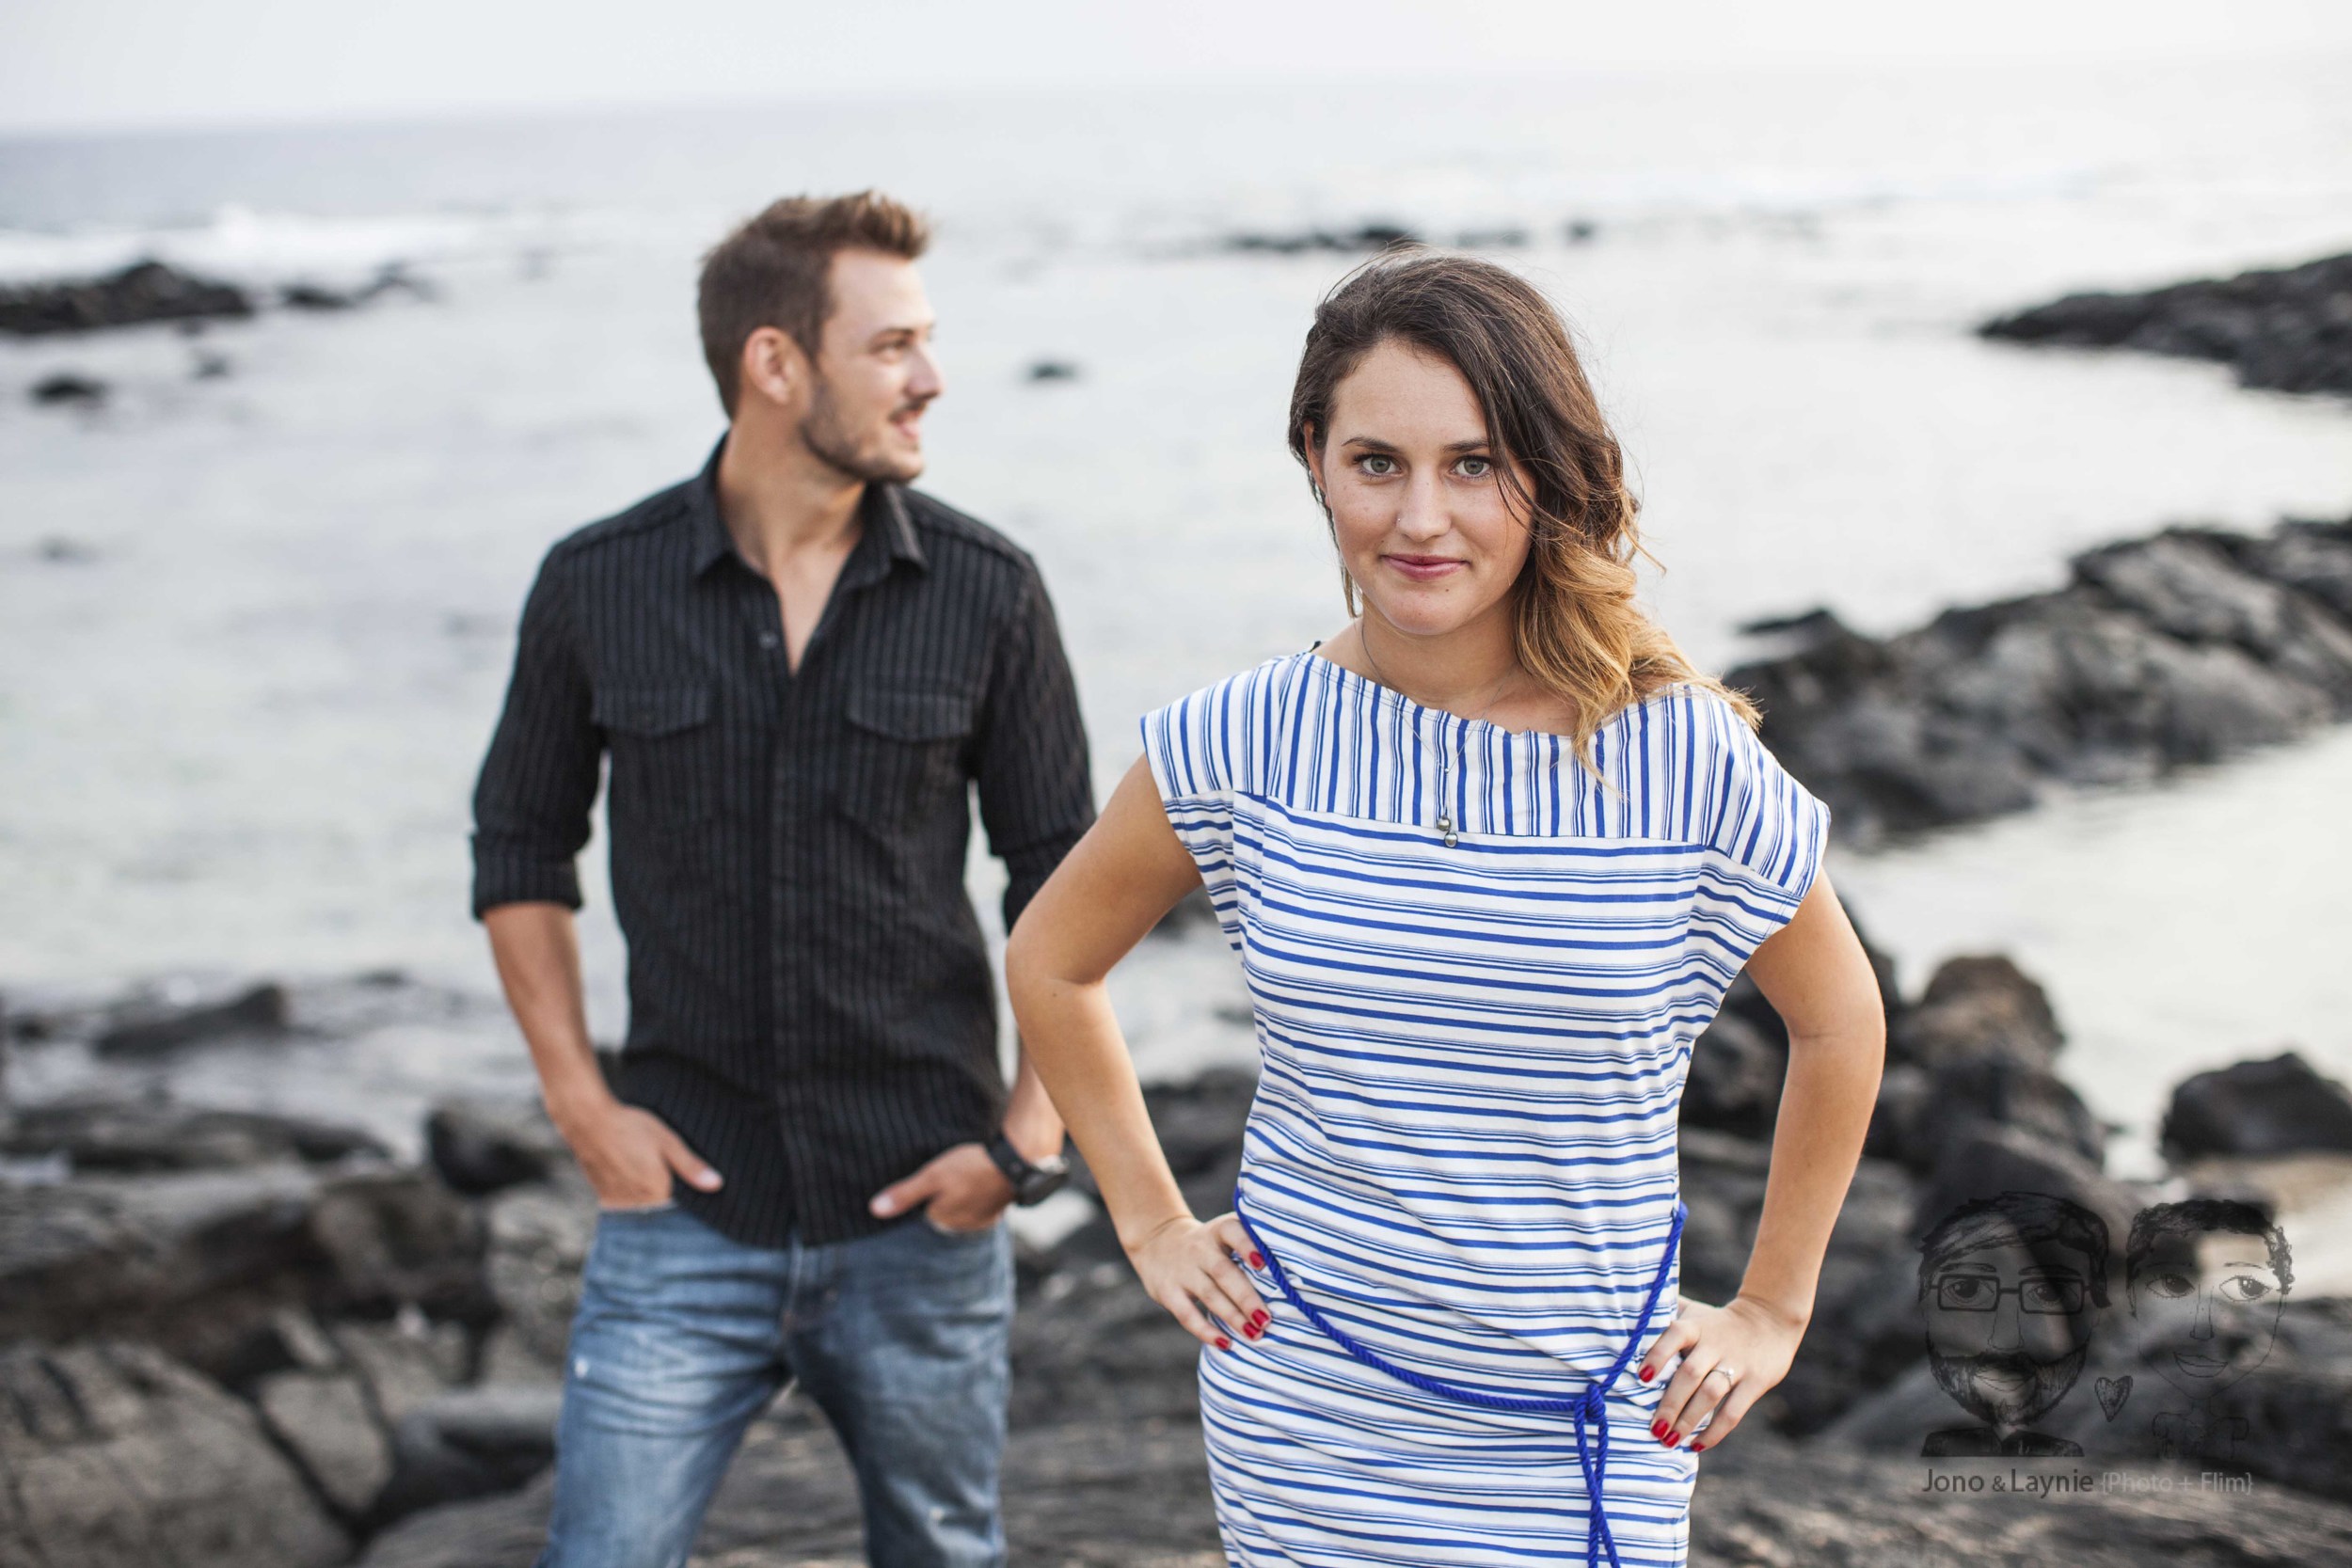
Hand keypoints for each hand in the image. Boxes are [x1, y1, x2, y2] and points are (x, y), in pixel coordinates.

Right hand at [554, 1097, 721, 1209]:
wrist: (588, 1121)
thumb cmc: (630, 1126)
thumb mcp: (667, 1141)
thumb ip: (691, 1167)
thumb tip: (717, 1184)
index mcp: (657, 1192)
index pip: (680, 1207)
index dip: (686, 1197)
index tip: (686, 1183)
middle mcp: (637, 1203)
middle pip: (660, 1209)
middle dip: (666, 1197)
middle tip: (660, 1170)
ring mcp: (618, 1202)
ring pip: (642, 1208)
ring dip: (647, 1197)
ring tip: (644, 1170)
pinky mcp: (604, 1197)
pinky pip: (625, 1204)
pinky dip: (631, 1195)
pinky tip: (632, 1173)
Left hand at [870, 1142, 1013, 1232]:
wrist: (1013, 1163)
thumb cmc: (970, 1168)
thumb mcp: (932, 1176)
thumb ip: (905, 1195)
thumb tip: (875, 1210)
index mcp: (940, 1219)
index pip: (921, 1209)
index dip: (923, 1192)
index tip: (929, 1179)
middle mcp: (958, 1227)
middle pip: (940, 1210)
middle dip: (941, 1196)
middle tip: (949, 1174)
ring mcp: (978, 1222)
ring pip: (958, 1210)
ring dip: (958, 1197)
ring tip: (963, 1177)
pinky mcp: (992, 1214)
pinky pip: (975, 1208)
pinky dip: (974, 1198)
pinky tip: (976, 1182)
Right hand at [1127, 1212, 1270, 1351]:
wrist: (1157, 1241)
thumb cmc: (1209, 1245)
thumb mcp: (1223, 1234)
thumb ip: (1250, 1246)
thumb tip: (1292, 1277)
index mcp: (1218, 1231)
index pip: (1232, 1233)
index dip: (1247, 1246)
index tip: (1263, 1264)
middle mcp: (1200, 1248)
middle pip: (1224, 1272)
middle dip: (1246, 1297)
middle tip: (1267, 1319)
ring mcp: (1182, 1270)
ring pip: (1209, 1295)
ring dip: (1233, 1317)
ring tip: (1254, 1334)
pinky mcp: (1168, 1291)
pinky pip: (1187, 1314)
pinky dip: (1206, 1331)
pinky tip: (1225, 1343)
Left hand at [1637, 1294, 1804, 1453]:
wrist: (1770, 1319)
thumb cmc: (1718, 1322)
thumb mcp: (1695, 1311)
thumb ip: (1666, 1312)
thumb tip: (1624, 1313)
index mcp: (1696, 1327)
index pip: (1674, 1335)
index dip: (1658, 1354)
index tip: (1642, 1377)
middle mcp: (1715, 1344)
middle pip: (1690, 1374)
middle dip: (1670, 1403)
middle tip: (1654, 1428)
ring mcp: (1737, 1364)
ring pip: (1711, 1394)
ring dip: (1689, 1420)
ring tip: (1669, 1440)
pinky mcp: (1756, 1382)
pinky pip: (1733, 1411)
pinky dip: (1715, 1431)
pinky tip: (1697, 1444)